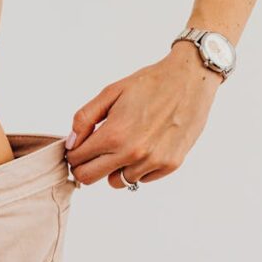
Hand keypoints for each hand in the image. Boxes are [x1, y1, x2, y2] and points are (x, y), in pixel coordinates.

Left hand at [65, 41, 221, 188]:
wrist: (190, 79)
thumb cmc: (149, 84)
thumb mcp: (110, 92)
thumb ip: (85, 119)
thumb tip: (71, 143)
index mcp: (114, 134)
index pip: (77, 161)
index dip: (73, 154)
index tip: (78, 148)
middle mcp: (132, 153)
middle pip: (90, 178)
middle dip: (85, 167)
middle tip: (92, 153)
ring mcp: (153, 161)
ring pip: (117, 182)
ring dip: (114, 168)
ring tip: (123, 146)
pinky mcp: (170, 164)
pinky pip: (141, 179)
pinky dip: (137, 168)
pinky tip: (144, 146)